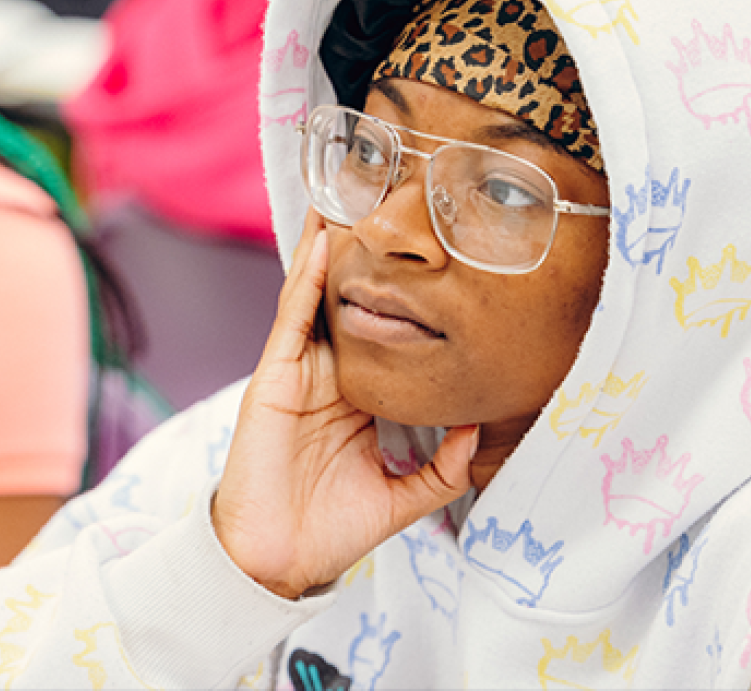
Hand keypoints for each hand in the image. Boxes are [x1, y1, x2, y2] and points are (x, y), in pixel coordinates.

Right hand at [211, 210, 477, 599]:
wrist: (280, 559)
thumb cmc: (329, 530)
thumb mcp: (402, 497)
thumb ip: (443, 468)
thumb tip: (480, 428)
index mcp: (355, 400)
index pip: (379, 334)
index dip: (398, 296)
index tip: (425, 259)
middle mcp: (327, 376)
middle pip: (345, 301)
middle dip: (359, 255)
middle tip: (381, 201)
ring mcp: (298, 371)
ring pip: (315, 296)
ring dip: (327, 246)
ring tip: (345, 196)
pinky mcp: (275, 374)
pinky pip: (292, 316)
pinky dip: (306, 278)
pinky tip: (321, 241)